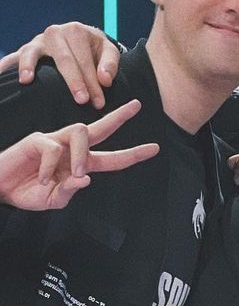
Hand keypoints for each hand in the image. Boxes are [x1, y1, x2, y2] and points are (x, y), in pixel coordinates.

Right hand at [0, 23, 119, 108]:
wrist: (80, 38)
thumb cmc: (95, 50)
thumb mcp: (108, 51)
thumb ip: (110, 64)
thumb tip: (105, 80)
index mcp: (76, 31)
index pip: (84, 60)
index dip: (92, 82)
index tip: (98, 102)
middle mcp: (55, 33)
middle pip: (63, 59)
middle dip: (73, 82)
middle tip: (81, 101)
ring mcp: (38, 41)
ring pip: (32, 53)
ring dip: (28, 66)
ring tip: (27, 81)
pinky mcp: (26, 50)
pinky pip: (13, 57)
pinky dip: (6, 64)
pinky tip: (0, 73)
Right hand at [0, 99, 157, 210]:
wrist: (0, 188)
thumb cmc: (28, 192)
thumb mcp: (53, 200)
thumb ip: (69, 191)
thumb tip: (85, 179)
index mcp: (80, 164)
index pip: (111, 158)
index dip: (132, 154)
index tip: (155, 148)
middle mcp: (71, 149)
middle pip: (99, 128)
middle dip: (119, 117)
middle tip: (137, 105)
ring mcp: (54, 141)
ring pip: (81, 132)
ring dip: (82, 154)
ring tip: (76, 173)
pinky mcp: (36, 140)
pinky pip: (52, 149)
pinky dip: (49, 168)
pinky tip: (43, 180)